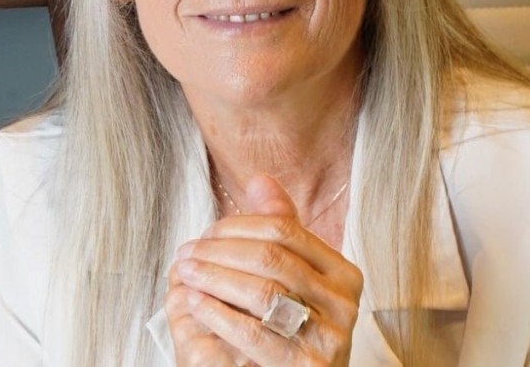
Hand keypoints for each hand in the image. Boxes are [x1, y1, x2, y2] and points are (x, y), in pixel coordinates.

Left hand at [166, 175, 362, 365]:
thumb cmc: (296, 330)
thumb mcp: (295, 281)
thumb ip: (282, 232)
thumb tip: (260, 180)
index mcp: (343, 273)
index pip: (285, 230)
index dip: (238, 226)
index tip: (204, 232)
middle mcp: (344, 302)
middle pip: (272, 257)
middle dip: (220, 251)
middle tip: (186, 252)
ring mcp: (330, 336)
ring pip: (263, 291)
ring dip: (215, 278)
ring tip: (186, 273)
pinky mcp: (308, 366)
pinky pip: (254, 333)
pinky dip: (219, 314)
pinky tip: (196, 303)